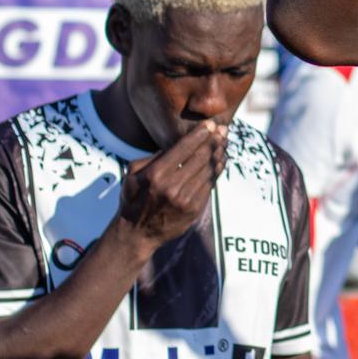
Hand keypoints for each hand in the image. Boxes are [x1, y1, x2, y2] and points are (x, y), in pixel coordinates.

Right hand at [116, 122, 224, 247]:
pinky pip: (210, 184)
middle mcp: (172, 187)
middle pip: (200, 157)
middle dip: (214, 141)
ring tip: (224, 142)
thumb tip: (178, 143)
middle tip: (223, 130)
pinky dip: (217, 170)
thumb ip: (153, 158)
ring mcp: (185, 200)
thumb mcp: (133, 175)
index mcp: (155, 175)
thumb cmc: (133, 199)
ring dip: (219, 154)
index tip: (210, 124)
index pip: (184, 148)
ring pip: (209, 170)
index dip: (200, 135)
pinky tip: (220, 161)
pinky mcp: (195, 209)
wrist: (137, 233)